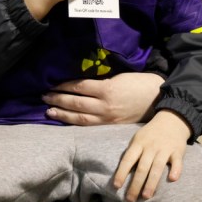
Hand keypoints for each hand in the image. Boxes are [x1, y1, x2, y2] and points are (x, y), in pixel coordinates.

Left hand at [44, 72, 162, 124]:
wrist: (157, 98)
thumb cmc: (139, 83)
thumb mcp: (119, 77)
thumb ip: (102, 82)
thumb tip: (83, 84)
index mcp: (107, 89)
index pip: (80, 87)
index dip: (64, 86)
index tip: (52, 84)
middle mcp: (105, 105)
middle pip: (76, 103)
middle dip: (58, 100)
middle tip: (44, 97)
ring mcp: (108, 117)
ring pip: (80, 117)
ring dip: (62, 114)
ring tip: (49, 111)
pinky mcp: (111, 124)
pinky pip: (89, 124)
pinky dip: (75, 122)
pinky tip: (66, 120)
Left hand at [112, 110, 189, 201]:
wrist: (172, 119)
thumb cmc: (151, 134)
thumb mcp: (138, 139)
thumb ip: (133, 154)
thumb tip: (122, 174)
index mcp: (138, 143)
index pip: (128, 159)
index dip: (121, 172)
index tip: (116, 186)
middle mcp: (151, 147)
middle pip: (142, 168)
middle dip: (135, 184)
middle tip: (130, 199)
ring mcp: (164, 149)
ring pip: (157, 167)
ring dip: (151, 183)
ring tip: (146, 196)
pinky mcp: (177, 151)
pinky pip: (177, 162)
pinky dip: (176, 170)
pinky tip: (172, 179)